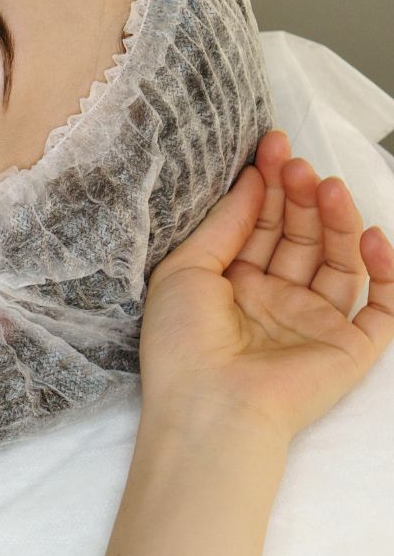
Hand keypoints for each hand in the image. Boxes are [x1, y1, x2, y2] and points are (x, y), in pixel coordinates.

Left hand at [139, 130, 393, 440]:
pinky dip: (385, 268)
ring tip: (326, 186)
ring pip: (338, 260)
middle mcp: (275, 302)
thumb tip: (251, 179)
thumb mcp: (184, 272)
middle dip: (300, 196)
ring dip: (337, 220)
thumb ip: (223, 225)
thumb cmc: (181, 345)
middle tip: (296, 166)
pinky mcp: (350, 347)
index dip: (268, 186)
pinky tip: (371, 235)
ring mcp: (314, 323)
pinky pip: (381, 304)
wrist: (209, 408)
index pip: (260, 226)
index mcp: (232, 287)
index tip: (271, 147)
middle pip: (300, 236)